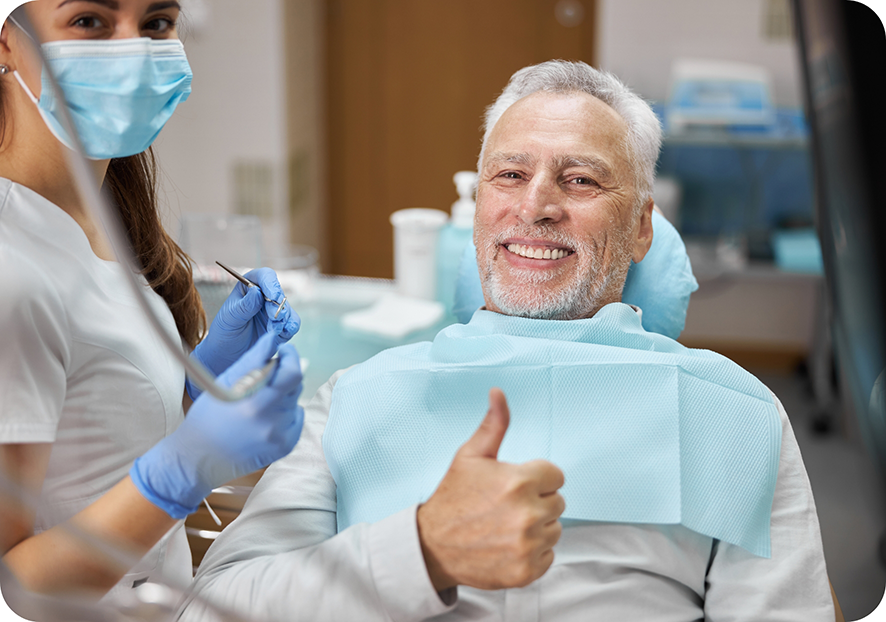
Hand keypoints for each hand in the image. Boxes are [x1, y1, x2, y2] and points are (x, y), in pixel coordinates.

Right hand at [131, 333, 304, 517]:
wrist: (199, 458)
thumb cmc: (208, 416)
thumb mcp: (225, 383)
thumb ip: (253, 359)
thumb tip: (273, 338)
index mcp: (254, 403)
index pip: (292, 373)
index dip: (291, 357)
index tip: (283, 351)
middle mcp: (271, 422)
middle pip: (295, 385)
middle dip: (284, 374)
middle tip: (265, 376)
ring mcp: (280, 436)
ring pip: (295, 400)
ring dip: (283, 394)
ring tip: (258, 402)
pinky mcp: (285, 446)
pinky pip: (296, 418)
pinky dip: (286, 412)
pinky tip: (264, 417)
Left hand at [188, 268, 299, 397]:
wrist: (227, 355)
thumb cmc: (224, 333)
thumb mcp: (230, 318)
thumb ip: (244, 306)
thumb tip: (257, 291)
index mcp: (249, 287)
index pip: (264, 277)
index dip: (271, 283)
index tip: (273, 296)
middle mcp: (264, 297)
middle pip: (279, 293)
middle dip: (278, 306)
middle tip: (274, 317)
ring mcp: (274, 312)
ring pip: (288, 309)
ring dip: (284, 318)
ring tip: (273, 330)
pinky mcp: (282, 326)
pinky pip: (292, 323)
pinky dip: (291, 327)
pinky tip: (284, 332)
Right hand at [416, 388, 564, 590]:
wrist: (432, 546)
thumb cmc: (453, 497)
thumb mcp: (470, 456)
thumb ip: (494, 424)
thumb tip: (499, 393)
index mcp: (519, 481)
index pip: (556, 476)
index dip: (535, 478)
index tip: (513, 486)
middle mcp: (527, 514)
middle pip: (558, 502)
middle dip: (537, 501)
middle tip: (506, 507)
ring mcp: (528, 545)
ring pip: (555, 529)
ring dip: (537, 528)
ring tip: (506, 526)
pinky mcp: (527, 571)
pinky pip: (549, 555)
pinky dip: (533, 552)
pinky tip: (508, 545)